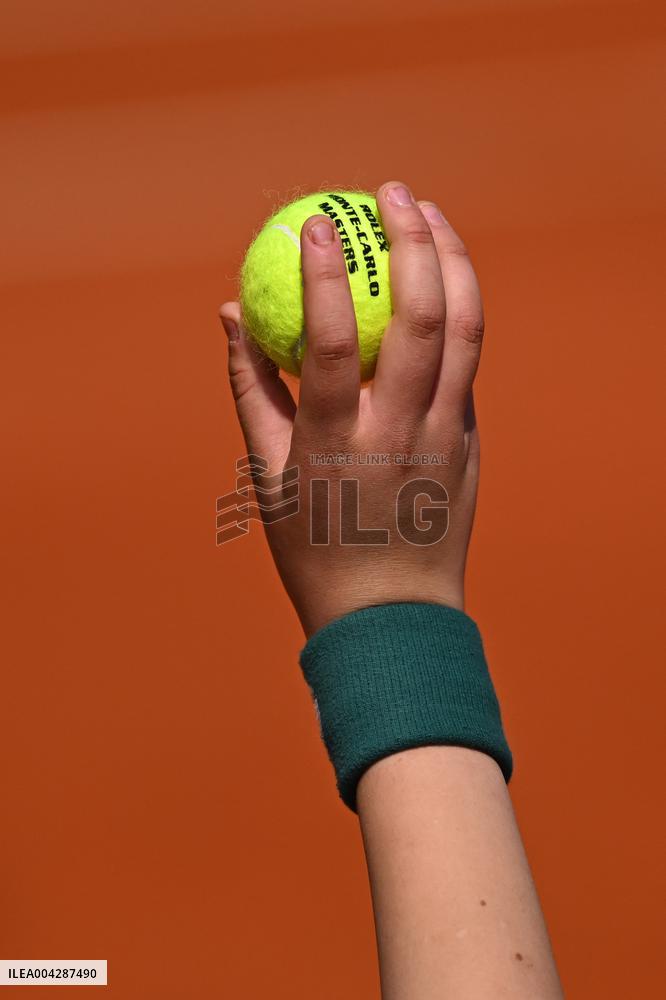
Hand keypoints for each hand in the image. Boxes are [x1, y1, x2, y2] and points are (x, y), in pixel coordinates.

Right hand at [220, 181, 484, 637]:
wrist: (392, 614)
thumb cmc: (315, 543)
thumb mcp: (268, 474)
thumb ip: (251, 388)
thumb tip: (230, 312)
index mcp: (336, 443)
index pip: (331, 342)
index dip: (324, 273)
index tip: (316, 220)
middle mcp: (399, 434)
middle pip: (420, 321)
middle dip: (412, 241)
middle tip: (393, 192)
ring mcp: (446, 439)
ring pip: (466, 333)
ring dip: (454, 262)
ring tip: (432, 215)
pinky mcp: (472, 444)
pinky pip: (469, 364)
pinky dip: (459, 311)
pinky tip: (442, 281)